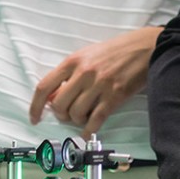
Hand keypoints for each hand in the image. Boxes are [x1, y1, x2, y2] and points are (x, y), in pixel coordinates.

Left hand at [29, 26, 161, 135]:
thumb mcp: (88, 55)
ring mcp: (100, 85)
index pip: (45, 87)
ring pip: (76, 114)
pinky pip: (95, 120)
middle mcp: (84, 73)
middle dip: (60, 115)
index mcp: (73, 61)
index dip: (35, 106)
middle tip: (67, 115)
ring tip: (84, 116)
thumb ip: (69, 74)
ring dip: (77, 120)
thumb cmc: (116, 51)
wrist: (145, 47)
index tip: (35, 117)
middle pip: (59, 105)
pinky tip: (88, 131)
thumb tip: (53, 98)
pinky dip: (89, 130)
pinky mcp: (115, 96)